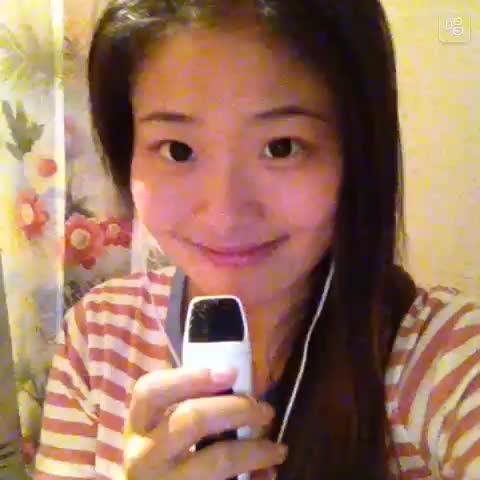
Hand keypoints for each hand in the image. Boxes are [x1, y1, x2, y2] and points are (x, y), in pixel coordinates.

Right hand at [123, 362, 287, 479]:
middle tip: (266, 410)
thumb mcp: (161, 430)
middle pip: (192, 419)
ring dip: (255, 450)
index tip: (231, 373)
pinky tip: (267, 474)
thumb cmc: (162, 459)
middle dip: (237, 409)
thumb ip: (186, 404)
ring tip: (278, 448)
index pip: (151, 390)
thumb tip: (233, 380)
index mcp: (138, 426)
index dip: (191, 377)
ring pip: (217, 460)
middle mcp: (143, 455)